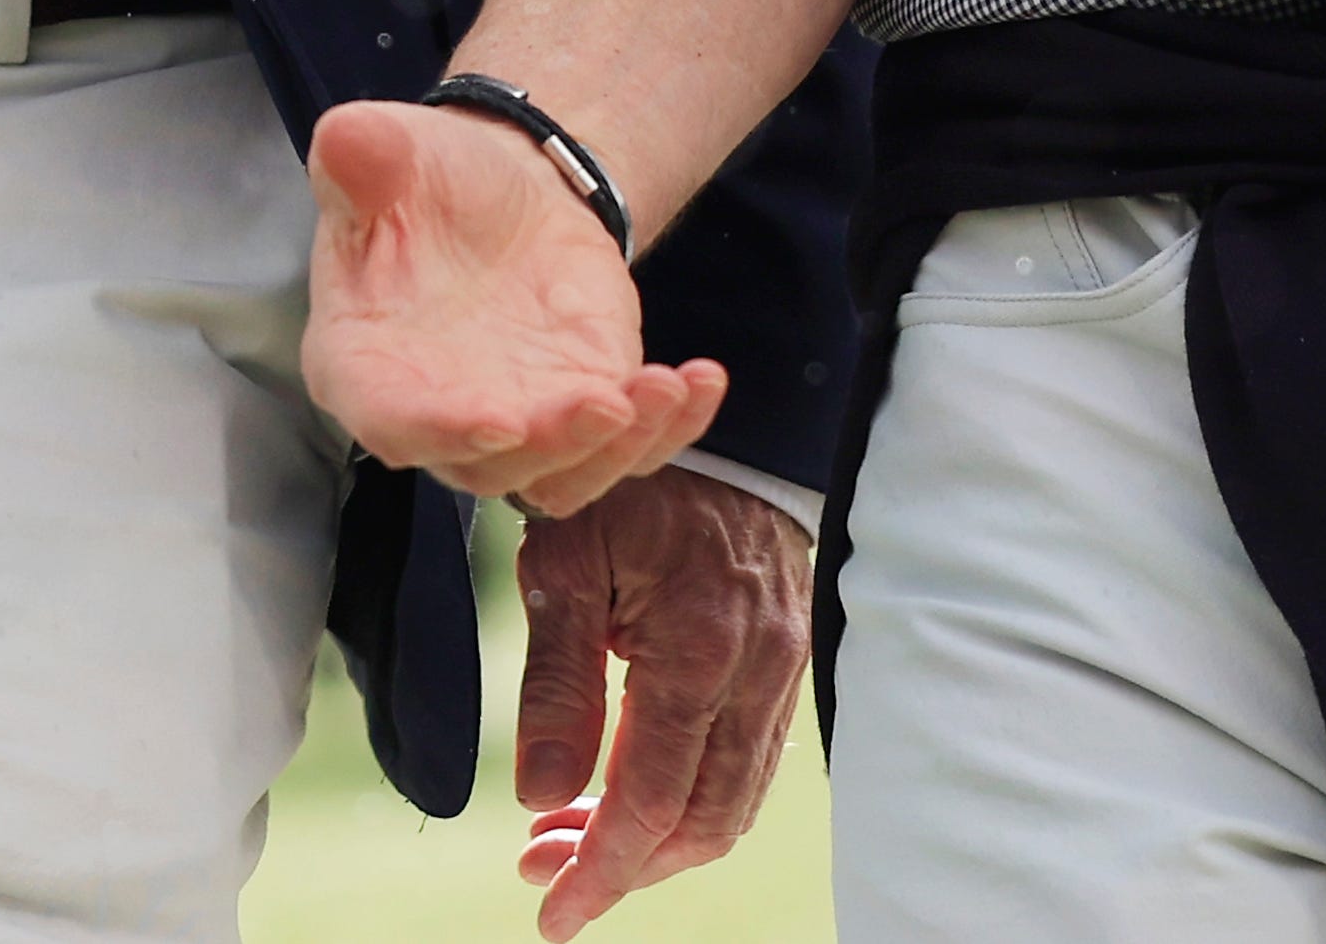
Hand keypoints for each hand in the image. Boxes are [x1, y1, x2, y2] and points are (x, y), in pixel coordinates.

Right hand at [300, 95, 725, 514]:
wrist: (494, 189)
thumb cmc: (422, 182)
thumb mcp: (387, 152)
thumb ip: (363, 156)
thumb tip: (347, 138)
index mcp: (363, 365)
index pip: (391, 420)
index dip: (440, 429)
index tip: (499, 420)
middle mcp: (434, 417)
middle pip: (489, 466)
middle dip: (553, 443)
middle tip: (608, 400)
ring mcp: (514, 426)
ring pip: (564, 477)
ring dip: (618, 448)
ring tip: (666, 386)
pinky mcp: (580, 412)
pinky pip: (626, 449)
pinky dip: (670, 429)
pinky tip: (702, 381)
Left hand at [506, 467, 809, 936]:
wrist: (721, 430)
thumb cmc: (629, 487)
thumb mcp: (565, 564)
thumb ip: (556, 684)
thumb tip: (540, 798)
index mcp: (698, 650)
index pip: (652, 801)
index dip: (602, 870)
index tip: (553, 914)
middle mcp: (756, 675)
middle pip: (702, 824)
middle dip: (624, 868)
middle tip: (544, 876)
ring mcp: (781, 674)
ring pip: (731, 806)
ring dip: (655, 844)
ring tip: (571, 842)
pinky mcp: (785, 670)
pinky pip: (748, 768)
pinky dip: (689, 802)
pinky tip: (629, 796)